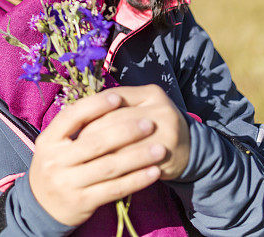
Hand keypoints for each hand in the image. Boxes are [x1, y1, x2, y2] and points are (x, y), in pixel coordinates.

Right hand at [28, 91, 164, 226]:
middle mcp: (55, 160)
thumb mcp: (54, 145)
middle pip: (95, 142)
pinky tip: (153, 172)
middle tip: (149, 124)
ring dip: (138, 157)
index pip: (72, 116)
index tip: (119, 97)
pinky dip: (137, 180)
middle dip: (125, 131)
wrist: (41, 206)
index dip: (96, 105)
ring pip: (109, 166)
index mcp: (48, 140)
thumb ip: (75, 128)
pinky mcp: (83, 202)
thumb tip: (108, 103)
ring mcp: (68, 182)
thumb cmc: (56, 166)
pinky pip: (115, 189)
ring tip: (160, 149)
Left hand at [76, 84, 190, 180]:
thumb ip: (114, 107)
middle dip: (92, 132)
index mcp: (152, 93)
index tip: (74, 123)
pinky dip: (115, 165)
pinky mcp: (166, 155)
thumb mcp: (139, 108)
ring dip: (100, 152)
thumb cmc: (151, 126)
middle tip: (75, 144)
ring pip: (124, 141)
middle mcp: (162, 109)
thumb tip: (74, 113)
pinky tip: (101, 170)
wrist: (189, 149)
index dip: (91, 111)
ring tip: (84, 157)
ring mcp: (167, 132)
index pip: (114, 98)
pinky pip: (133, 161)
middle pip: (116, 119)